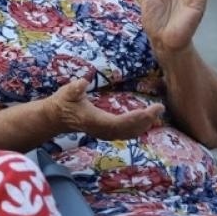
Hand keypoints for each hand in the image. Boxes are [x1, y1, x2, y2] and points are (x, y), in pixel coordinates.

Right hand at [44, 79, 165, 139]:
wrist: (56, 117)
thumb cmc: (63, 102)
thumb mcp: (67, 92)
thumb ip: (75, 88)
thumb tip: (82, 82)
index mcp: (95, 121)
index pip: (120, 122)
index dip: (136, 118)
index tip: (149, 110)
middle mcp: (102, 130)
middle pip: (128, 130)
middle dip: (145, 120)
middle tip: (160, 108)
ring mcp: (105, 133)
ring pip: (129, 133)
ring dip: (144, 125)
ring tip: (157, 113)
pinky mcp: (106, 132)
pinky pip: (126, 133)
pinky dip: (138, 128)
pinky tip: (146, 121)